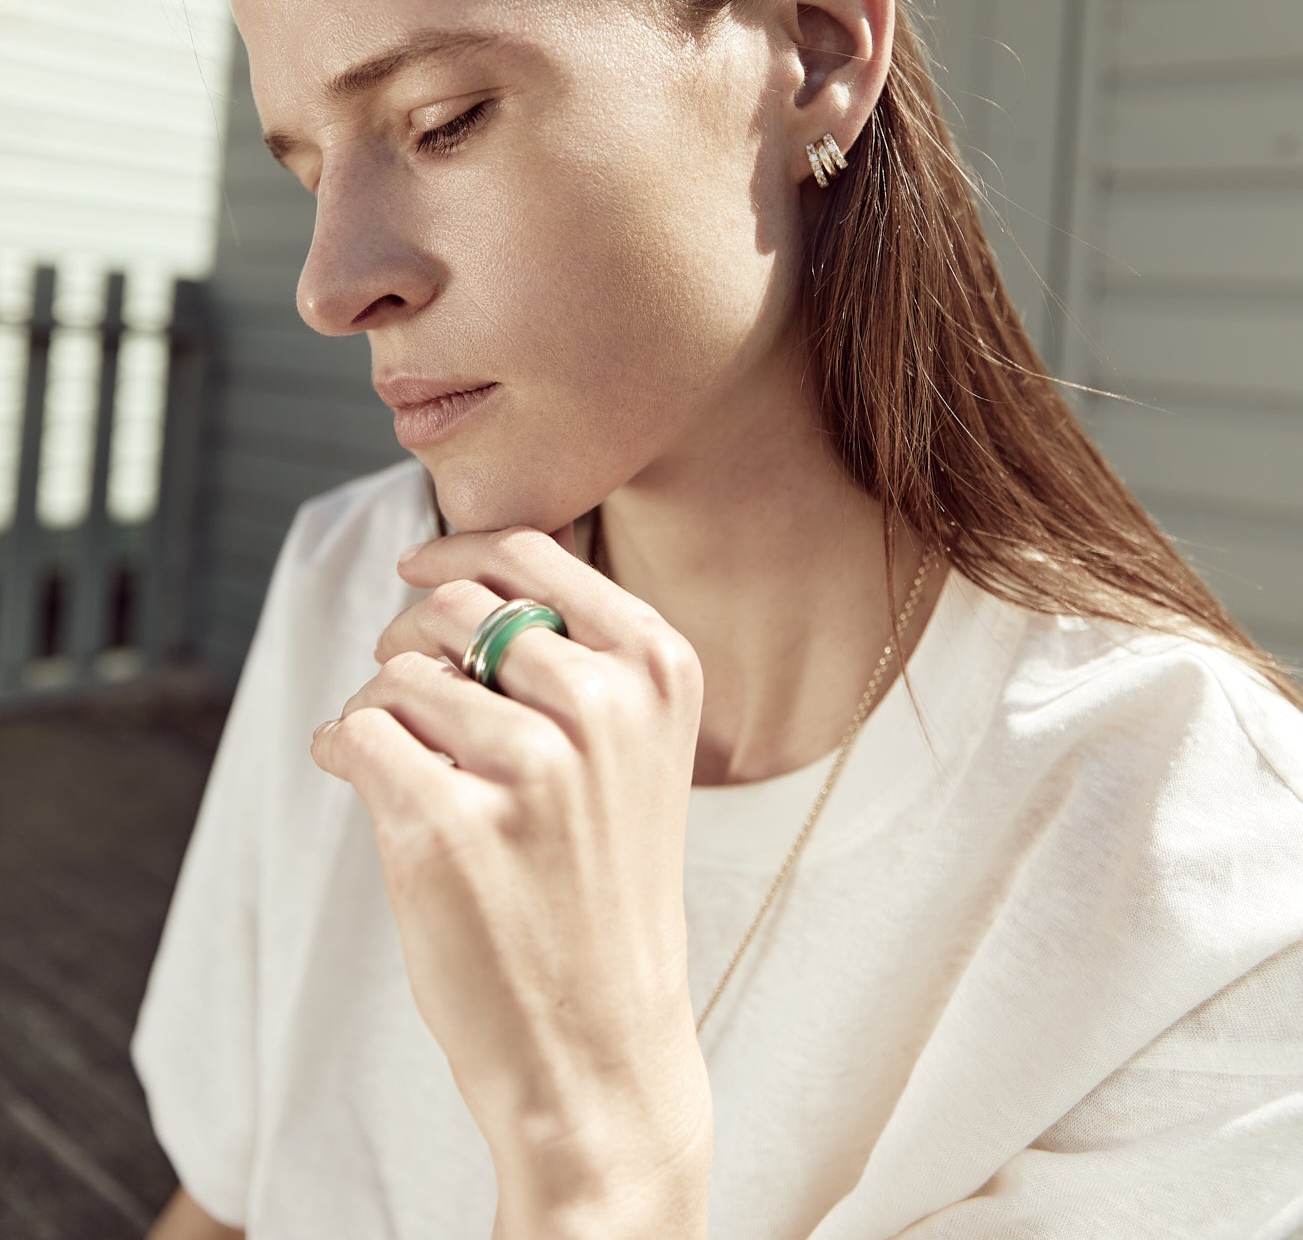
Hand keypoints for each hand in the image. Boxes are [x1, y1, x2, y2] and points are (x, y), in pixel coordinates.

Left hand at [309, 520, 712, 1220]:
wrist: (603, 1052)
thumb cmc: (604, 894)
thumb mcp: (634, 754)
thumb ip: (571, 660)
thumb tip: (445, 577)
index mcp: (659, 669)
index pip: (533, 554)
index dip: (456, 551)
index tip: (415, 564)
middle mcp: (605, 704)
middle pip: (453, 606)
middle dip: (408, 639)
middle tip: (403, 687)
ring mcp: (531, 765)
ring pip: (398, 674)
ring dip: (379, 709)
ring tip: (401, 763)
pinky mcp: (447, 827)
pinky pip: (356, 732)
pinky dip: (341, 748)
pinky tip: (358, 777)